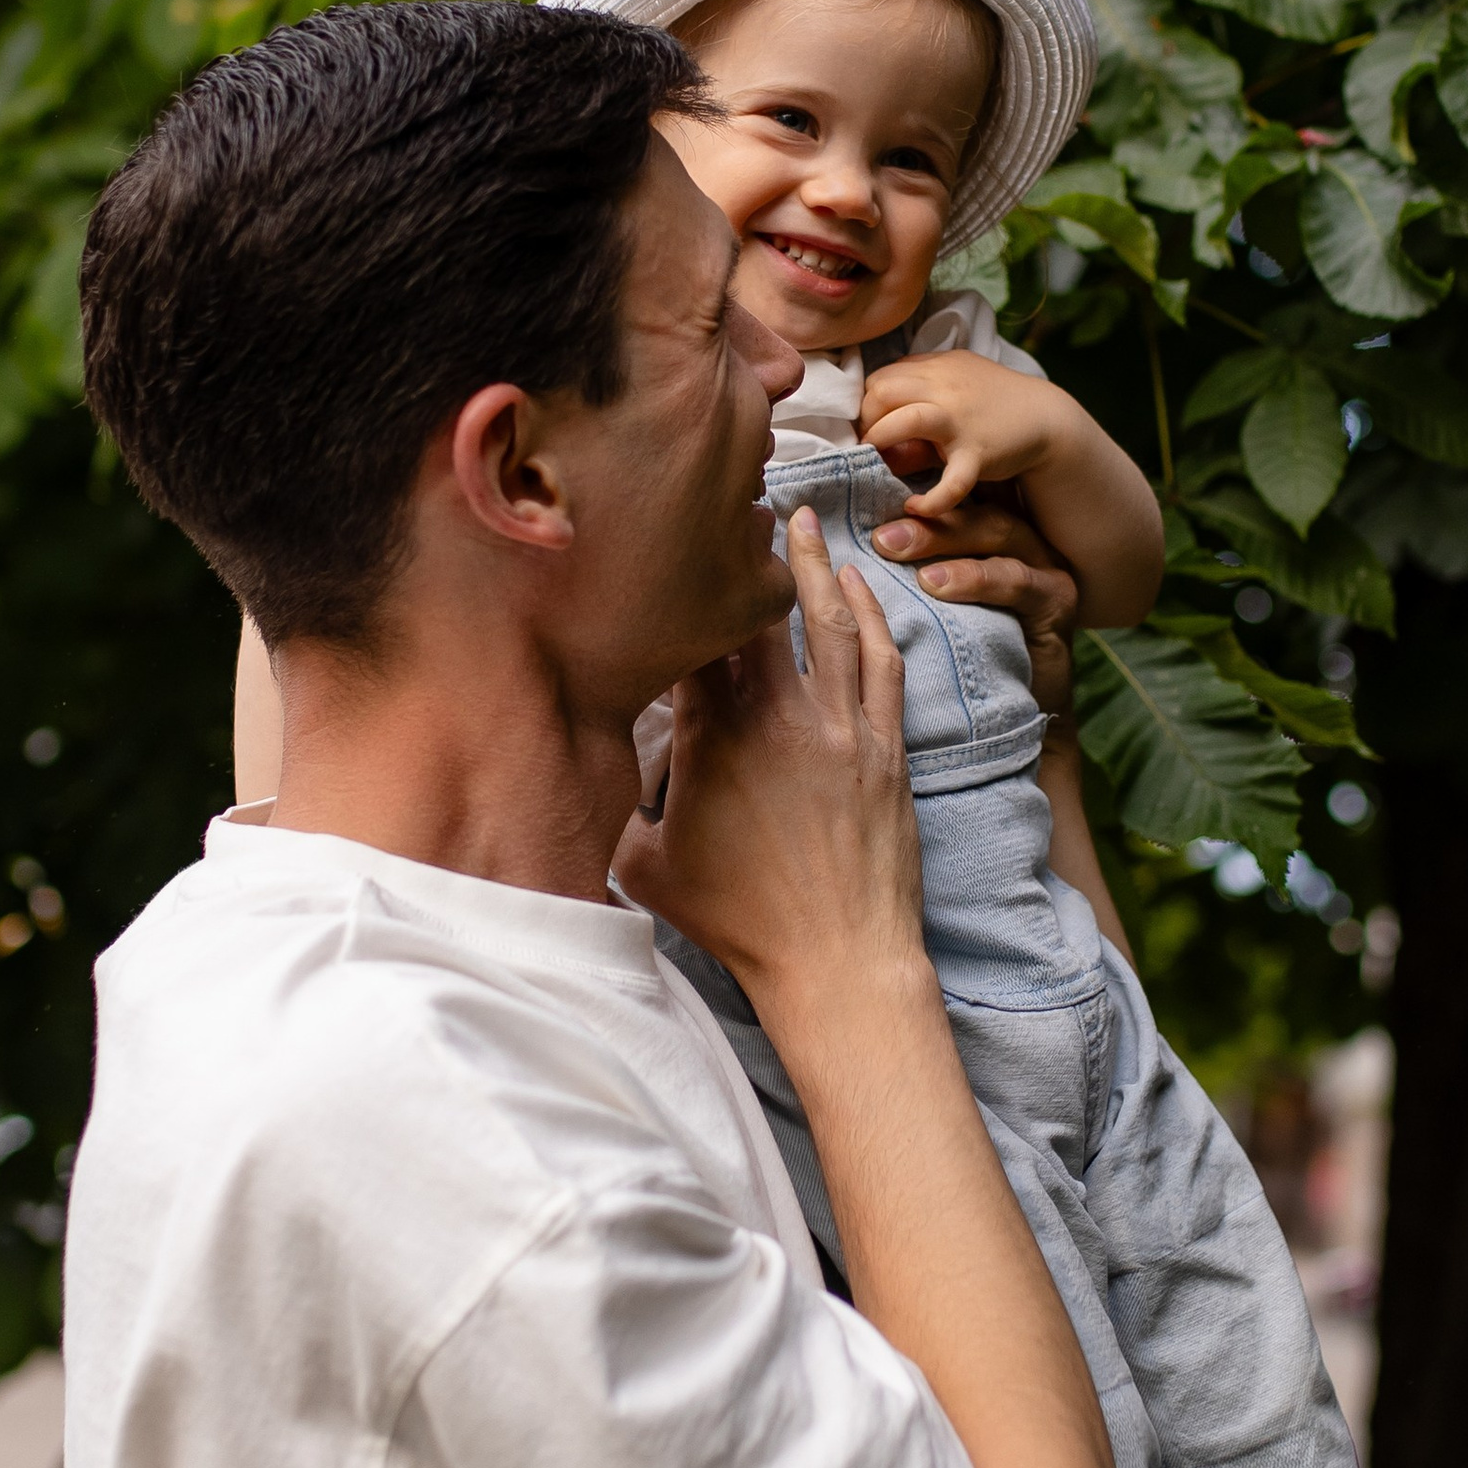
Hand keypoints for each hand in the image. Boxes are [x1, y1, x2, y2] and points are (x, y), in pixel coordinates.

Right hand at [615, 507, 930, 1022]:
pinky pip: (884, 663)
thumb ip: (618, 808)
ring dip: (817, 567)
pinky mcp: (888, 749)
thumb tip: (579, 775)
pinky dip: (874, 618)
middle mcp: (782, 718)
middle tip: (738, 506)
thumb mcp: (648, 867)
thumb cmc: (741, 923)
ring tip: (802, 523)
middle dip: (748, 553)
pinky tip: (863, 591)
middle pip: (764, 610)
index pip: (695, 638)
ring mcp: (844, 729)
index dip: (686, 585)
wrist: (839, 961)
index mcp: (716, 737)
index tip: (674, 544)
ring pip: (834, 623)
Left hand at [858, 350, 1056, 519]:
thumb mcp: (956, 380)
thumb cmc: (995, 403)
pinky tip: (917, 507)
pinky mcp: (978, 453)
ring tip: (878, 467)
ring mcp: (960, 420)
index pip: (881, 378)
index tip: (871, 427)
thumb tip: (880, 418)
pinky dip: (931, 499)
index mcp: (936, 368)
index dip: (868, 404)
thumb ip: (920, 390)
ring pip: (906, 420)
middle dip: (866, 420)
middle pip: (881, 391)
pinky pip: (951, 481)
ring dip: (881, 442)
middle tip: (869, 447)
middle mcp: (944, 387)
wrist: (1048, 419)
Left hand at [875, 497, 1081, 718]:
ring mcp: (1042, 566)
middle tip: (873, 533)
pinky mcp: (1056, 600)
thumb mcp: (928, 610)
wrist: (1011, 719)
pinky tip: (936, 585)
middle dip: (921, 516)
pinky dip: (974, 579)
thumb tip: (842, 550)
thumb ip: (901, 572)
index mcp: (986, 536)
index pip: (952, 500)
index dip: (912, 489)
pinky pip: (1016, 580)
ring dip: (942, 539)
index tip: (860, 497)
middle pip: (971, 509)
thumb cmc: (961, 663)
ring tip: (892, 549)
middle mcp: (1018, 541)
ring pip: (995, 533)